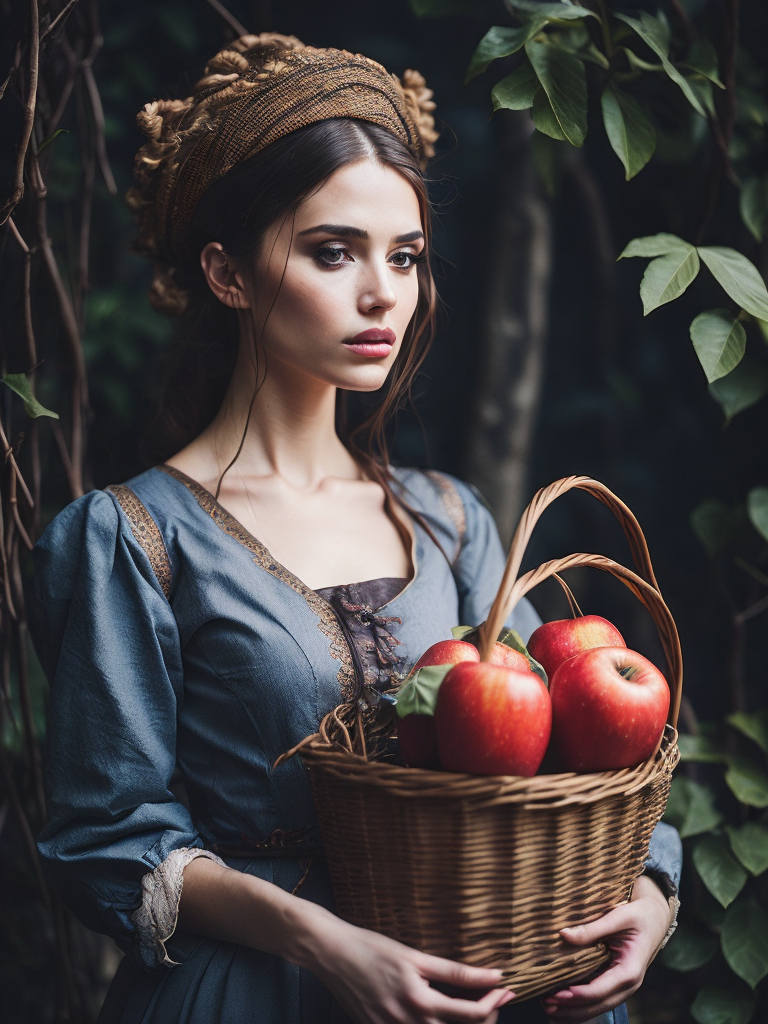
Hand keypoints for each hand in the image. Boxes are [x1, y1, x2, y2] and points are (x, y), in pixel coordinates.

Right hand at [308, 914, 513, 1023]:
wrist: (332, 954)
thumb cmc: (372, 948)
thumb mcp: (415, 956)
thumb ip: (455, 971)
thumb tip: (493, 974)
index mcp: (419, 1002)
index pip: (472, 1015)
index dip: (496, 1002)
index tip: (508, 987)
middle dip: (487, 1016)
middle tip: (497, 995)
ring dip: (464, 1023)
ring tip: (474, 1003)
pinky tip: (442, 1013)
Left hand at [540, 875, 671, 1021]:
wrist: (656, 918)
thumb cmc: (638, 915)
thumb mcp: (618, 917)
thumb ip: (592, 928)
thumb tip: (563, 934)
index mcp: (630, 970)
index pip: (600, 990)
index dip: (577, 995)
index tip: (555, 994)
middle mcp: (629, 984)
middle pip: (598, 1005)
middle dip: (571, 1009)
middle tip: (545, 1004)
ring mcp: (624, 987)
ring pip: (599, 1007)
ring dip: (574, 1011)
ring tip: (549, 1008)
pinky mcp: (617, 983)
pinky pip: (600, 999)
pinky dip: (582, 1005)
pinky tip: (563, 1004)